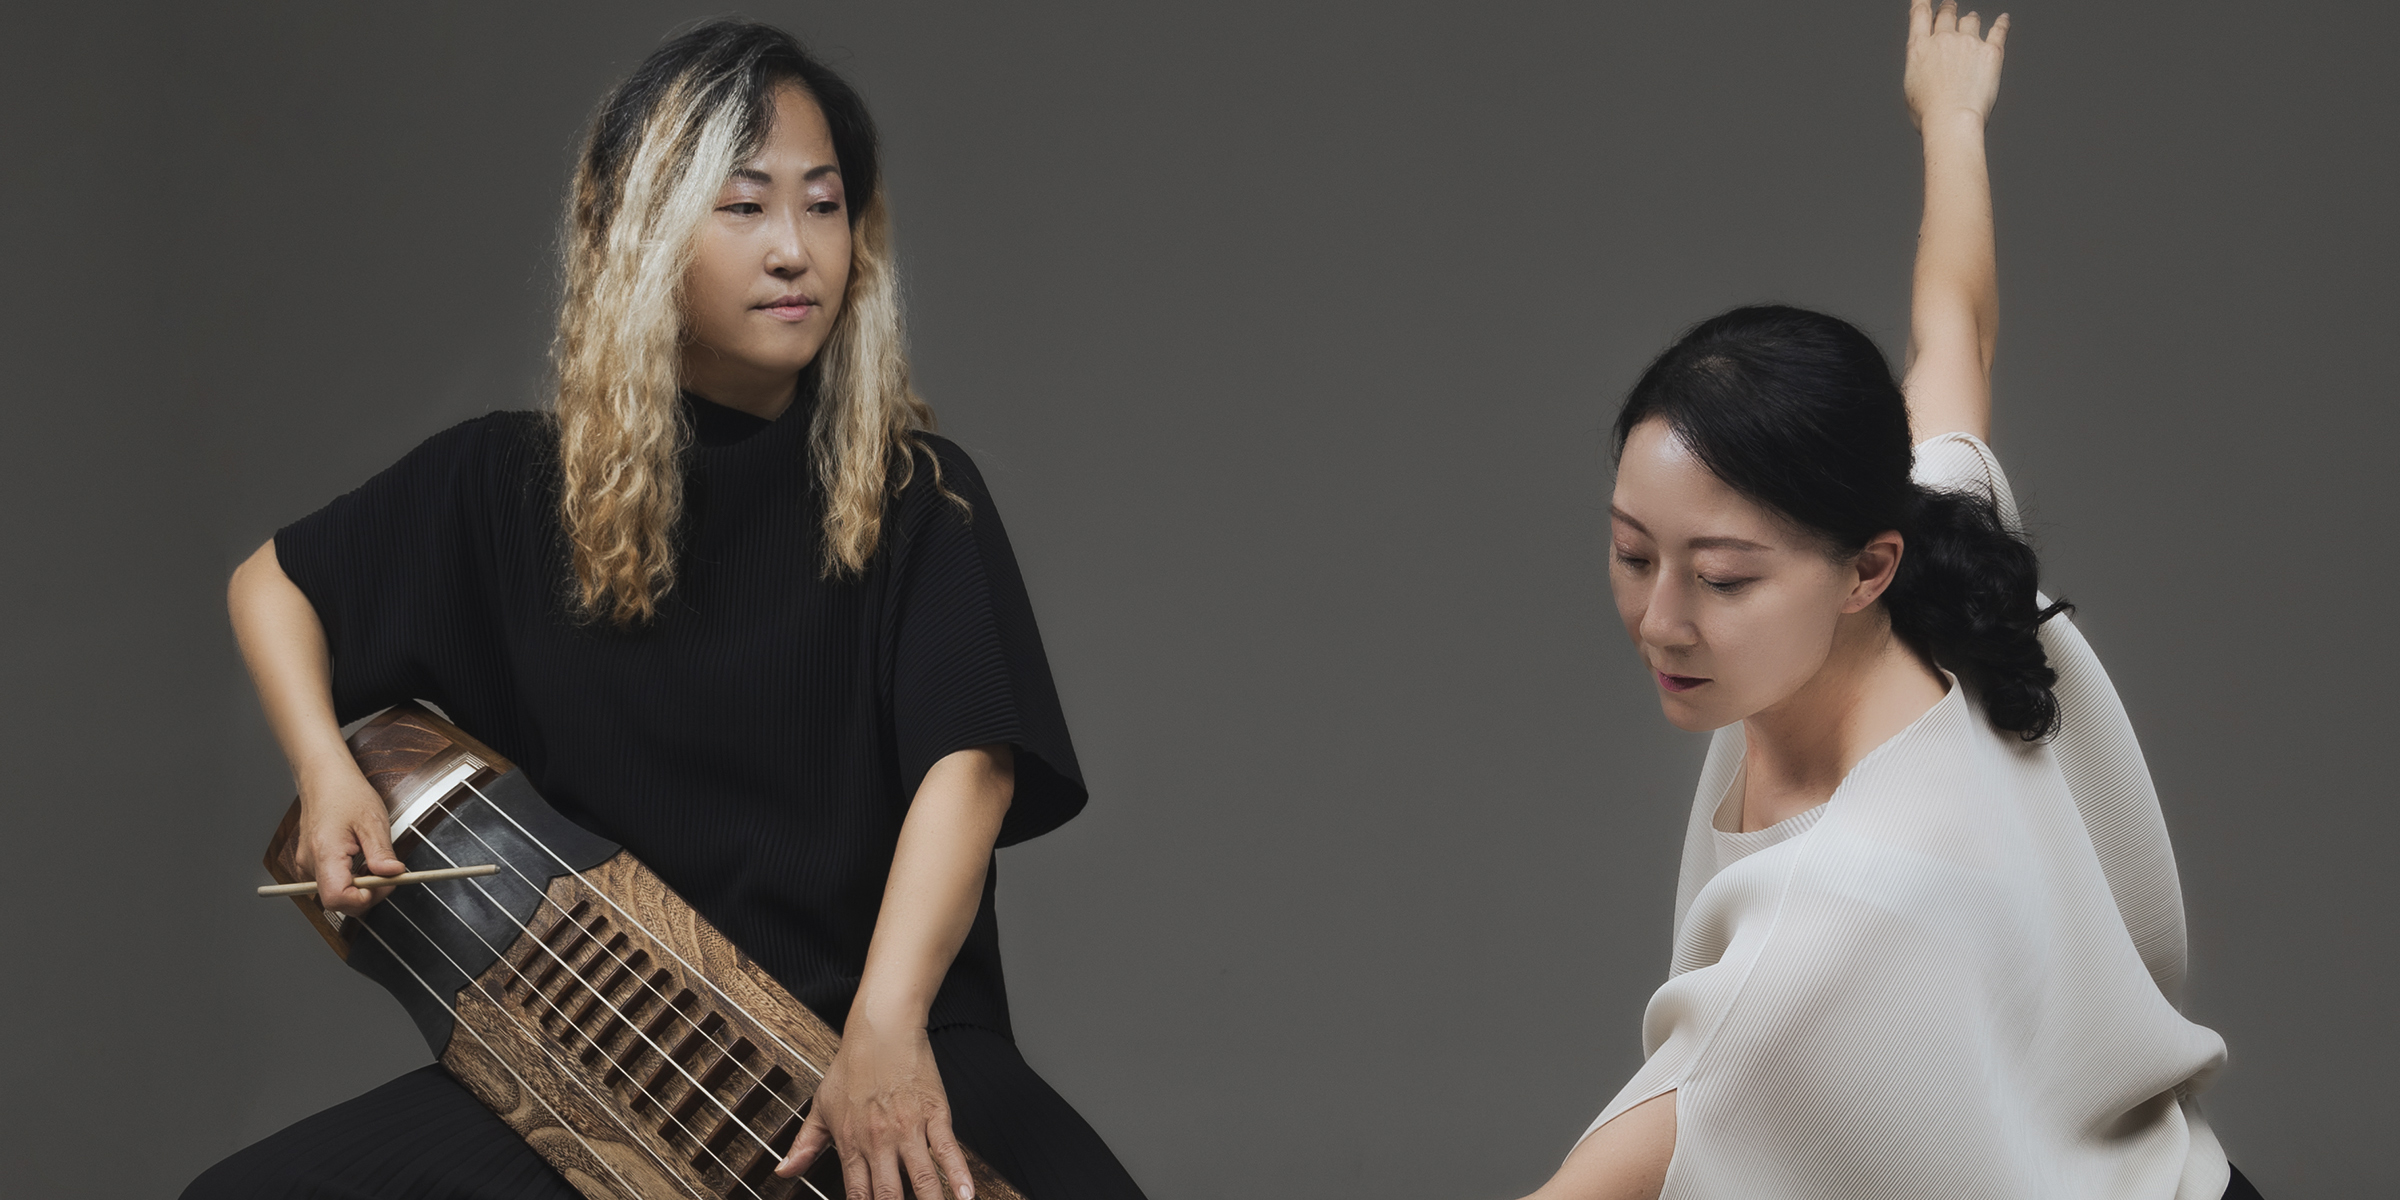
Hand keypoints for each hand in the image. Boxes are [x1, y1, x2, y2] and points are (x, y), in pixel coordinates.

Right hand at [292, 760, 404, 915]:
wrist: (324, 779)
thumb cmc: (345, 794)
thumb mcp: (372, 820)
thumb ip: (381, 852)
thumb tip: (393, 874)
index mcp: (324, 853)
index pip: (338, 899)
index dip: (366, 898)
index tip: (385, 882)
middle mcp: (310, 864)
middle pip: (338, 902)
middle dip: (367, 893)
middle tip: (386, 872)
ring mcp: (307, 866)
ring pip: (336, 894)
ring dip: (360, 886)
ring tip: (372, 862)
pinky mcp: (310, 865)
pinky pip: (332, 883)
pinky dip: (350, 879)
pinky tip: (360, 862)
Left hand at [776, 1013, 973, 1199]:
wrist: (881, 1030)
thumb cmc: (852, 1066)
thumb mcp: (820, 1107)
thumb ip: (804, 1145)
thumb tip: (784, 1172)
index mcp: (851, 1144)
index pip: (858, 1195)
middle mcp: (879, 1142)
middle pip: (890, 1195)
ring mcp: (909, 1129)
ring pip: (922, 1179)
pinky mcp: (934, 1114)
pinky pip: (948, 1150)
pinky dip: (959, 1176)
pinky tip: (966, 1196)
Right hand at [1905, 0, 2008, 129]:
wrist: (1952, 120)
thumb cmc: (1929, 113)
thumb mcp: (1911, 86)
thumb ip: (1919, 65)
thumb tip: (1927, 62)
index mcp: (1919, 48)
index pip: (1919, 13)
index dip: (1922, 0)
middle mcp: (1944, 39)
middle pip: (1947, 12)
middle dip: (1948, 8)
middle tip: (1950, 6)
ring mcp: (1969, 43)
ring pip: (1971, 19)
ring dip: (1970, 18)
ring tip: (1971, 19)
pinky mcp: (1991, 51)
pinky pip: (1998, 30)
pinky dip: (2002, 23)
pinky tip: (2004, 19)